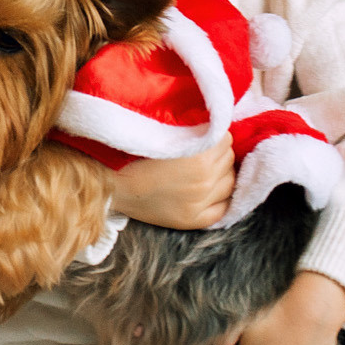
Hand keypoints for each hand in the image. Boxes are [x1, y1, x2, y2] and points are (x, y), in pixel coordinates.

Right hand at [106, 135, 233, 229]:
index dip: (214, 135)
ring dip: (222, 173)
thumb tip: (215, 123)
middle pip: (229, 159)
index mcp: (200, 158)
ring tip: (205, 170)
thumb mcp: (166, 134)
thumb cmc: (134, 154)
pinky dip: (220, 198)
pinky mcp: (195, 220)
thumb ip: (194, 129)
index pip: (226, 139)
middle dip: (218, 153)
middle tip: (201, 152)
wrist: (113, 184)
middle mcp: (205, 181)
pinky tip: (210, 191)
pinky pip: (224, 208)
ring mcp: (201, 203)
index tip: (204, 135)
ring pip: (230, 182)